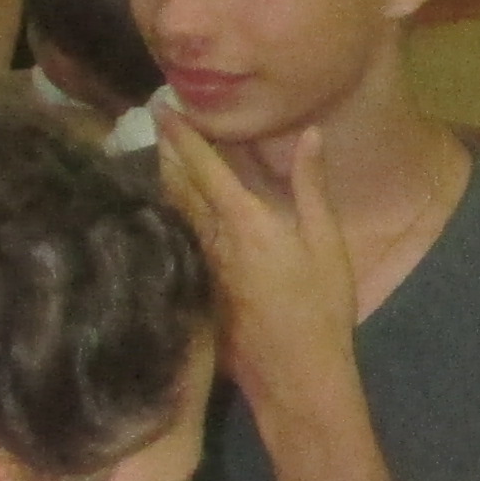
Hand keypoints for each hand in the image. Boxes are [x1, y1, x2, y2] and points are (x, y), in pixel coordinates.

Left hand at [161, 122, 365, 427]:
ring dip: (165, 178)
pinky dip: (172, 212)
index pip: (204, 166)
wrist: (294, 374)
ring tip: (159, 153)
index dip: (183, 134)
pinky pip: (180, 238)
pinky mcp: (199, 287)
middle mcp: (213, 239)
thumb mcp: (326, 243)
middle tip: (153, 120)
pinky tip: (171, 208)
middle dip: (166, 149)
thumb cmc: (320, 308)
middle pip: (178, 185)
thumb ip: (311, 187)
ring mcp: (201, 265)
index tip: (164, 106)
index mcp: (245, 221)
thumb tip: (310, 135)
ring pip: (174, 211)